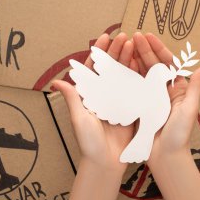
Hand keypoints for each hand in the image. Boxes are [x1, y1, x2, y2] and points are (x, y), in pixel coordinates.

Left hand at [52, 32, 136, 172]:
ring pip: (123, 75)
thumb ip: (73, 98)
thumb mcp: (79, 119)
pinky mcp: (130, 108)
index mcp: (89, 96)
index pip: (93, 68)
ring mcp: (118, 101)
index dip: (99, 53)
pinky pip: (134, 89)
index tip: (105, 37)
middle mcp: (103, 96)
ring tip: (134, 45)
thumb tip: (56, 81)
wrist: (106, 162)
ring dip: (128, 60)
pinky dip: (138, 76)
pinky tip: (142, 64)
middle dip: (117, 52)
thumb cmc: (89, 143)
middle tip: (125, 37)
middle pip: (110, 69)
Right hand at [132, 32, 199, 163]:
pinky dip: (127, 76)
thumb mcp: (189, 109)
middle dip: (144, 50)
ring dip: (134, 59)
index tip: (148, 36)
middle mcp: (163, 91)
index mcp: (177, 89)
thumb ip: (194, 87)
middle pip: (153, 65)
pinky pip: (133, 87)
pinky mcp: (139, 105)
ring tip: (125, 46)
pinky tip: (120, 65)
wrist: (165, 156)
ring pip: (142, 74)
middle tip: (134, 36)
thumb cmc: (179, 135)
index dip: (158, 49)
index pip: (167, 63)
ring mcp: (150, 97)